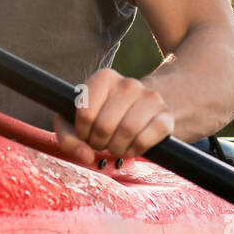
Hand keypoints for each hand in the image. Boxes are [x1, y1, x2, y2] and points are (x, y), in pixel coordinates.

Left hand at [53, 69, 174, 165]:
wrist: (143, 110)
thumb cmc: (104, 116)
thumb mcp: (78, 121)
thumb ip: (68, 137)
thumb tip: (85, 155)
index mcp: (104, 78)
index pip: (85, 113)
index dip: (82, 132)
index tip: (87, 133)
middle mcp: (128, 84)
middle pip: (105, 126)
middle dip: (100, 143)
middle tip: (102, 142)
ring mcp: (150, 98)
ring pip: (127, 131)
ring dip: (117, 148)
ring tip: (117, 146)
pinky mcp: (166, 115)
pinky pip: (146, 139)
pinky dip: (135, 150)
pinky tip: (132, 146)